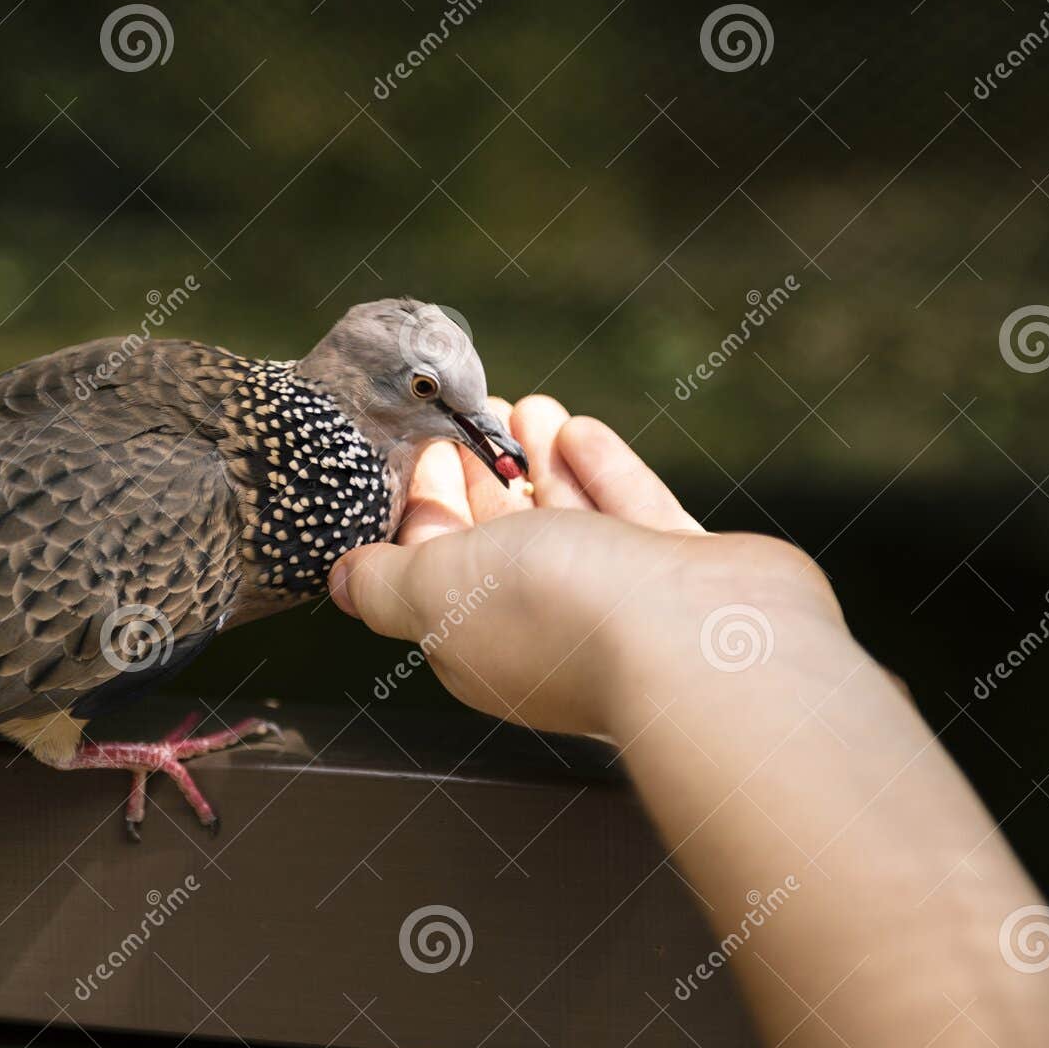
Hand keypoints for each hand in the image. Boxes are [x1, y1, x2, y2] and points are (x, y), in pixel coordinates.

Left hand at [329, 396, 841, 736]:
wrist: (707, 643)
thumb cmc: (564, 616)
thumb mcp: (437, 589)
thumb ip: (385, 582)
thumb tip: (341, 583)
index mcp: (477, 638)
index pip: (436, 565)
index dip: (424, 504)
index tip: (423, 448)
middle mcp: (547, 623)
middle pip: (501, 539)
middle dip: (481, 475)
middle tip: (469, 417)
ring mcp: (621, 600)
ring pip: (568, 518)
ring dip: (538, 459)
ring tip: (522, 404)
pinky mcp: (682, 572)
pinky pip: (631, 511)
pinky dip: (599, 469)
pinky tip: (577, 431)